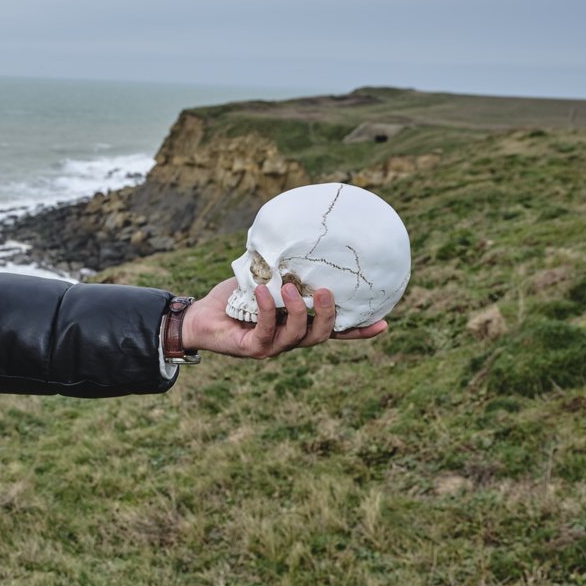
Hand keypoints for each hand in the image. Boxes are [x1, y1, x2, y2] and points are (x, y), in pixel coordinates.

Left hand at [181, 277, 387, 359]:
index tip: (384, 322)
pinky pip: (268, 330)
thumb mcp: (263, 278)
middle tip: (327, 291)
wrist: (200, 316)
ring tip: (292, 288)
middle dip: (330, 315)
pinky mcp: (253, 348)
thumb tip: (299, 237)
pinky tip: (263, 291)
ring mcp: (273, 346)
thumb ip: (283, 268)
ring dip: (299, 311)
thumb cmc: (233, 297)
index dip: (359, 330)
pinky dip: (269, 309)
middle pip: (322, 336)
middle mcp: (290, 338)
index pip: (335, 330)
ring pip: (299, 336)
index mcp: (299, 324)